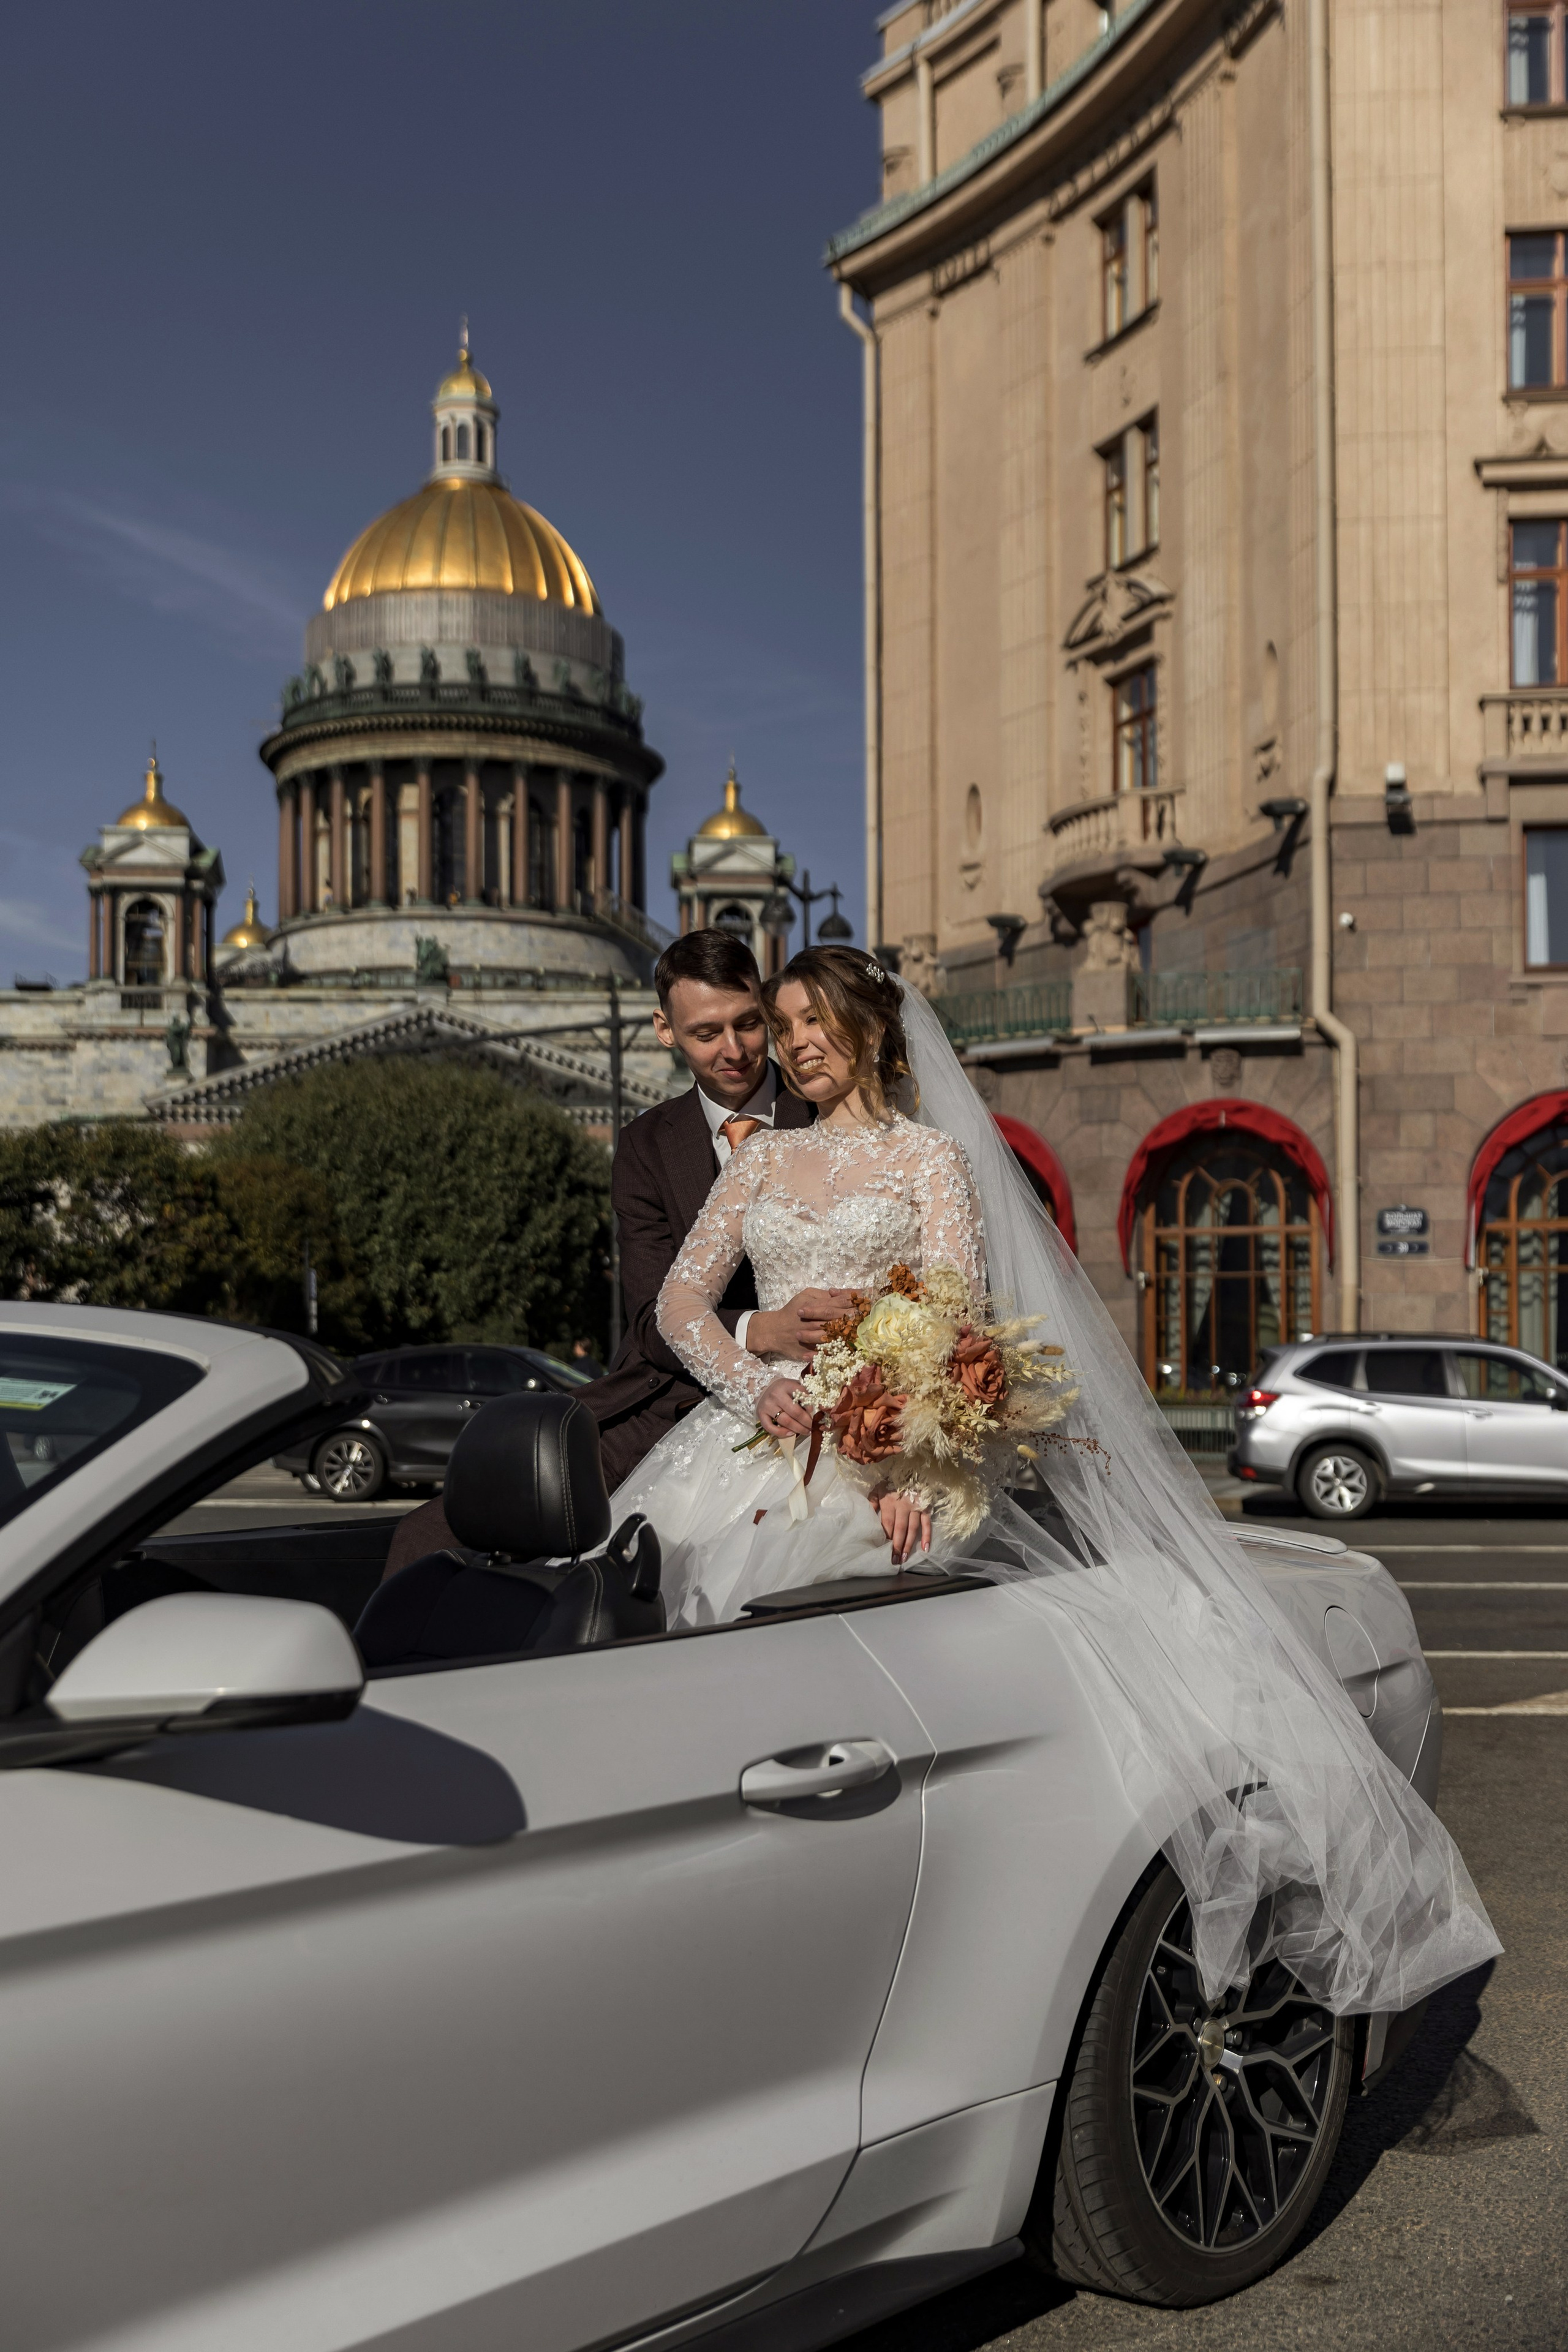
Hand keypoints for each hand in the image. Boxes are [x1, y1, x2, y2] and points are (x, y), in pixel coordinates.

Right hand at [746, 1289, 860, 1361]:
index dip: (857, 1299)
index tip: (871, 1298)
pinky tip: (847, 1351)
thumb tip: (841, 1293)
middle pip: (841, 1317)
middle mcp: (815, 1321)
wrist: (773, 1330)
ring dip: (850, 1333)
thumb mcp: (805, 1295)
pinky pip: (823, 1353)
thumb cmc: (792, 1311)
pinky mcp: (809, 1352)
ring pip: (834, 1335)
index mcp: (815, 1305)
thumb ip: (823, 1295)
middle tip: (874, 1315)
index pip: (841, 1301)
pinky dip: (834, 1352)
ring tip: (865, 1332)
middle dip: (858, 1316)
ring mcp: (812, 1337)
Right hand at [756, 1377, 815, 1438]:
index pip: (802, 1396)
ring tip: (807, 1432)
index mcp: (787, 1385)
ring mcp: (767, 1405)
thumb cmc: (783, 1389)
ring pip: (785, 1421)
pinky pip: (770, 1427)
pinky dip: (781, 1433)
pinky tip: (791, 1433)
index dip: (811, 1406)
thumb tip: (818, 1407)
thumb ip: (804, 1394)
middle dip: (807, 1422)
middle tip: (814, 1427)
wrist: (763, 1387)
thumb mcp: (794, 1385)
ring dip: (798, 1429)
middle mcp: (776, 1395)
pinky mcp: (760, 1414)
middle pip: (795, 1412)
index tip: (817, 1414)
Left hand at [869, 1487, 931, 1566]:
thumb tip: (867, 1515)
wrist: (911, 1468)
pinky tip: (925, 1548)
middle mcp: (903, 1506)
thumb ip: (872, 1501)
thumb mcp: (879, 1488)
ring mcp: (916, 1507)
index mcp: (889, 1502)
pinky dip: (927, 1536)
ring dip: (909, 1544)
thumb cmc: (892, 1481)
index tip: (883, 1549)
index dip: (886, 1536)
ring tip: (905, 1558)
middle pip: (899, 1529)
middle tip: (894, 1560)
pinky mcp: (926, 1507)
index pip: (887, 1523)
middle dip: (897, 1546)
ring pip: (912, 1529)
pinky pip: (927, 1523)